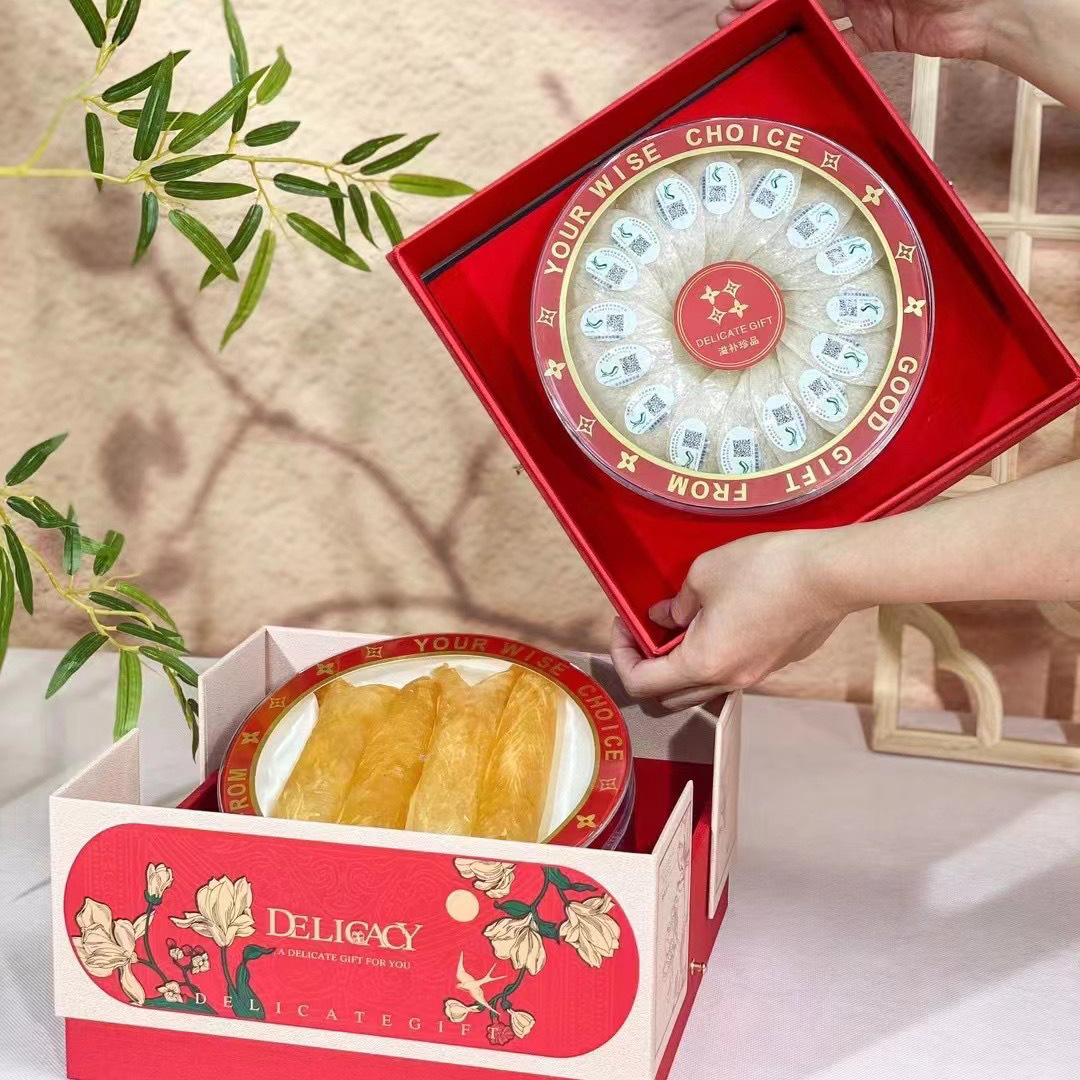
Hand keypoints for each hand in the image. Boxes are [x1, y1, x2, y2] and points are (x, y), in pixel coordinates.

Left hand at [610, 530, 853, 708]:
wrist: (830, 574)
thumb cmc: (764, 569)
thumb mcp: (702, 574)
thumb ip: (676, 603)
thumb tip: (664, 617)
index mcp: (702, 663)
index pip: (642, 684)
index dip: (621, 657)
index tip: (623, 626)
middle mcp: (727, 680)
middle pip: (669, 696)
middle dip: (648, 668)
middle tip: (643, 632)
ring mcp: (755, 675)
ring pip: (702, 688)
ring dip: (681, 666)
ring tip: (679, 627)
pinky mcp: (775, 663)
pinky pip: (731, 672)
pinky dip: (712, 657)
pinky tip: (716, 622)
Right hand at [716, 0, 1000, 60]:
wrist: (990, 3)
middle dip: (767, 5)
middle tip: (733, 19)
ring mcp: (869, 3)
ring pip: (816, 15)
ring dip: (785, 27)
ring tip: (752, 38)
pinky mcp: (882, 32)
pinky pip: (844, 42)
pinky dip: (822, 50)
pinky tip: (796, 59)